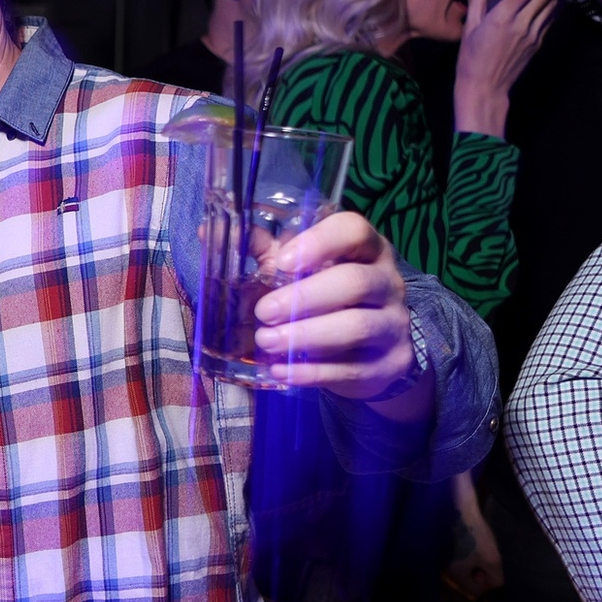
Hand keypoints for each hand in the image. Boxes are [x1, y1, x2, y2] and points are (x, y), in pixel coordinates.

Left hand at [252, 211, 419, 401]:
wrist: (375, 351)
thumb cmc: (330, 298)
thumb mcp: (303, 270)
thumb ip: (264, 250)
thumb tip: (208, 231)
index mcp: (366, 249)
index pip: (354, 229)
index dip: (319, 242)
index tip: (283, 261)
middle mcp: (387, 282)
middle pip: (355, 282)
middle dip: (305, 297)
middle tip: (263, 311)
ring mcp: (392, 324)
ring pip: (357, 326)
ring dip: (306, 335)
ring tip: (266, 341)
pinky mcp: (389, 363)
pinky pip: (352, 368)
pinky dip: (312, 372)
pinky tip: (281, 370)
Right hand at [445, 473, 504, 599]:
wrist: (455, 507)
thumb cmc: (474, 535)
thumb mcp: (492, 559)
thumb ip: (495, 578)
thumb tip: (493, 586)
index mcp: (455, 575)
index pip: (474, 592)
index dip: (485, 582)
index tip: (488, 567)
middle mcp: (445, 568)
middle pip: (467, 579)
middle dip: (477, 570)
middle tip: (484, 555)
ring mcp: (441, 555)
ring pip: (462, 566)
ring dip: (471, 558)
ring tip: (477, 544)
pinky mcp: (441, 543)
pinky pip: (456, 554)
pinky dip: (463, 549)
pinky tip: (469, 537)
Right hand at [454, 0, 570, 137]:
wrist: (485, 88)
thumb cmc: (471, 59)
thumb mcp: (469, 28)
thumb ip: (478, 1)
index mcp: (502, 17)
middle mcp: (522, 23)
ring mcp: (533, 33)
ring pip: (552, 3)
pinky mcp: (538, 42)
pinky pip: (550, 18)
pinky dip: (556, 3)